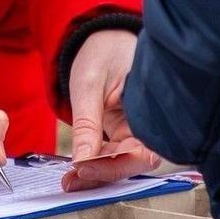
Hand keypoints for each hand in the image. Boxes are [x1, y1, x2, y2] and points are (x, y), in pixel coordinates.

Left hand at [65, 29, 162, 191]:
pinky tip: (77, 168)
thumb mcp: (88, 86)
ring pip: (121, 162)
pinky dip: (96, 162)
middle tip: (71, 181)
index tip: (84, 167)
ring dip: (97, 173)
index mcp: (150, 108)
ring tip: (69, 180)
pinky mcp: (123, 132)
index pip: (141, 152)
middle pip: (132, 162)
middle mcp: (148, 123)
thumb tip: (81, 162)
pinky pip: (113, 154)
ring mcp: (136, 129)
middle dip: (102, 175)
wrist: (99, 37)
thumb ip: (87, 125)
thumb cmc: (101, 52)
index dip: (116, 166)